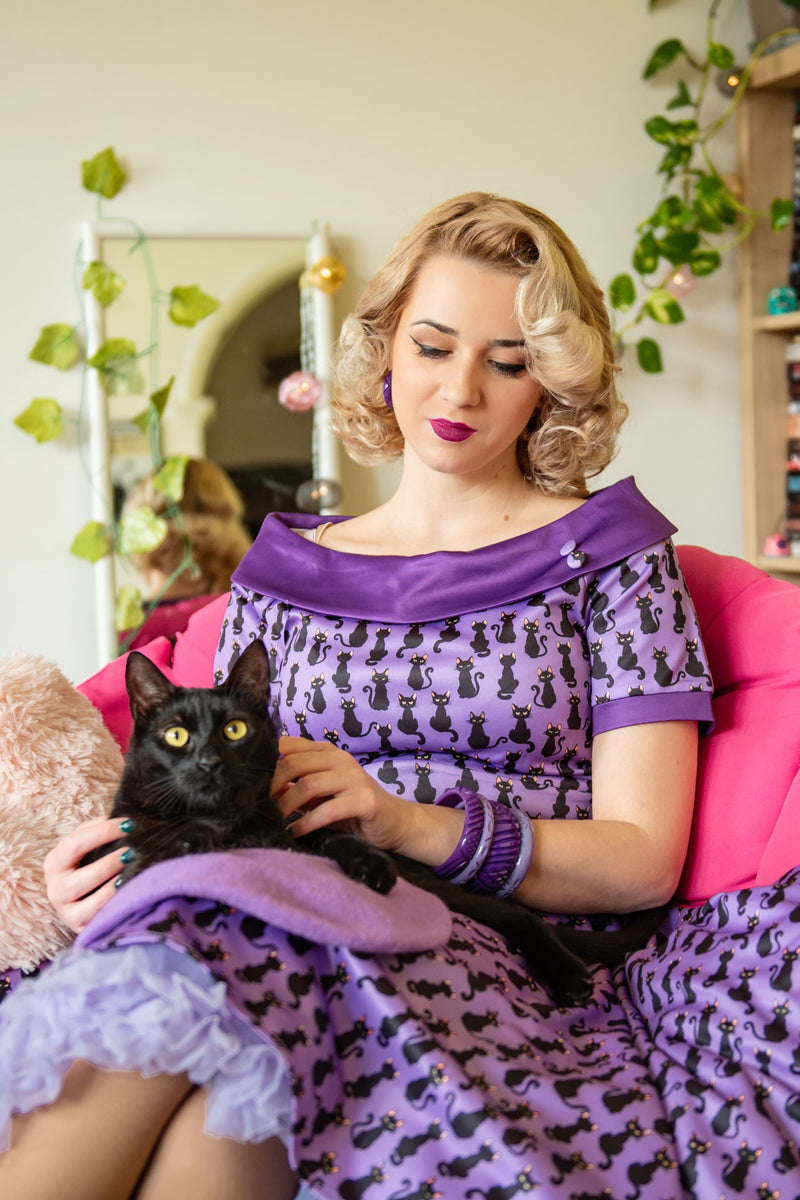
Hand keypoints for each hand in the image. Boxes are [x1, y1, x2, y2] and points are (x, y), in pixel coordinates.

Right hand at [44, 816, 131, 931]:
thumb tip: (119, 818)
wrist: (84, 901)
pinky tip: (127, 892)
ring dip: (110, 886)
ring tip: (131, 873)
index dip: (103, 833)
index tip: (129, 825)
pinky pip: (95, 918)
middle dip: (107, 864)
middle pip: (77, 880)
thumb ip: (97, 829)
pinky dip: (111, 904)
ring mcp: (66, 912)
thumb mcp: (88, 846)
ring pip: (85, 905)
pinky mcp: (79, 927)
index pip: (74, 844)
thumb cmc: (89, 866)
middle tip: (131, 853)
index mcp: (55, 862)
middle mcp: (55, 889)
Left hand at [270, 736, 406, 850]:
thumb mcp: (322, 790)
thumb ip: (298, 783)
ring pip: (308, 785)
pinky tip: (297, 832)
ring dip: (287, 805)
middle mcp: (341, 759)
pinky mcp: (364, 800)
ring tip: (278, 820)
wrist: (393, 822)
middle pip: (294, 764)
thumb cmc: (351, 806)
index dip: (268, 765)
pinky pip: (327, 810)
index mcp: (328, 752)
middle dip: (274, 787)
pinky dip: (306, 823)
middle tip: (265, 807)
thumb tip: (263, 787)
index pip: (289, 746)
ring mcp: (354, 778)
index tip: (257, 785)